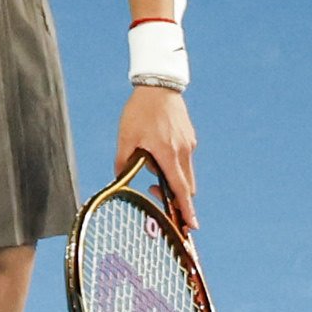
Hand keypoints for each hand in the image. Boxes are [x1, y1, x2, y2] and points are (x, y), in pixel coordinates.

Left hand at [114, 86, 194, 229]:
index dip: (186, 209)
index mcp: (168, 153)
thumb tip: (119, 178)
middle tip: (153, 190)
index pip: (180, 189)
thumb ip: (123, 161)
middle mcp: (183, 151)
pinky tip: (157, 147)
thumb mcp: (125, 137)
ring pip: (185, 173)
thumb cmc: (140, 111)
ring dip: (172, 177)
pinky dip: (174, 164)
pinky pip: (184, 159)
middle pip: (186, 186)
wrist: (158, 85)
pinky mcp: (190, 137)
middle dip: (175, 196)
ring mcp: (189, 144)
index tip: (192, 225)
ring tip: (150, 159)